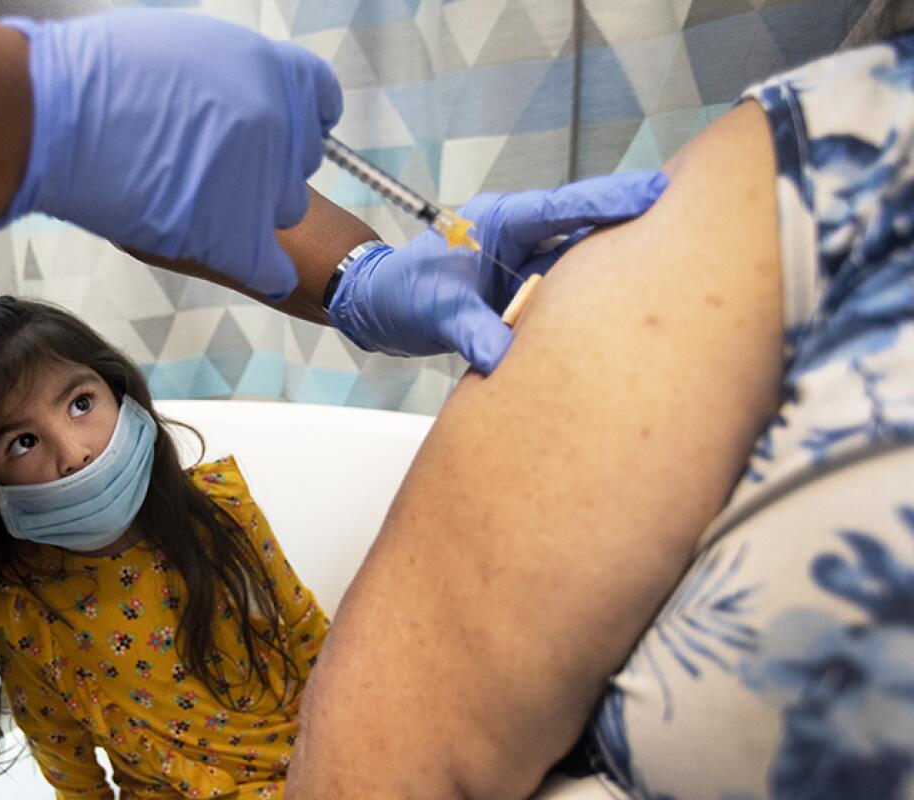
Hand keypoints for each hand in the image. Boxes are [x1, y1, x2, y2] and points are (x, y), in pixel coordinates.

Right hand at [0, 10, 341, 298]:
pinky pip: (272, 265)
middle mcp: (279, 124)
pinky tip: (259, 264)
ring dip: (254, 206)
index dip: (298, 114)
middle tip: (216, 161)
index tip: (278, 127)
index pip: (320, 98)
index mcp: (272, 69)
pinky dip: (267, 268)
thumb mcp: (185, 48)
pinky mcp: (236, 236)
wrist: (54, 118)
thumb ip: (229, 74)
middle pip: (300, 157)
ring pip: (286, 207)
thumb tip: (238, 92)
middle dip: (268, 161)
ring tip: (198, 195)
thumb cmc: (100, 75)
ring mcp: (260, 183)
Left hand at [328, 171, 667, 374]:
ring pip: (580, 258)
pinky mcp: (524, 289)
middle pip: (583, 225)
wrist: (378, 308)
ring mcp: (524, 261)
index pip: (561, 207)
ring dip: (616, 263)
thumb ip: (474, 332)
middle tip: (689, 216)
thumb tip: (506, 359)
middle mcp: (518, 236)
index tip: (655, 192)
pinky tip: (627, 307)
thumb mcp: (436, 312)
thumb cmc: (400, 294)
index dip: (609, 201)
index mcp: (498, 221)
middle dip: (630, 222)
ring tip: (672, 264)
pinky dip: (591, 298)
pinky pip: (566, 290)